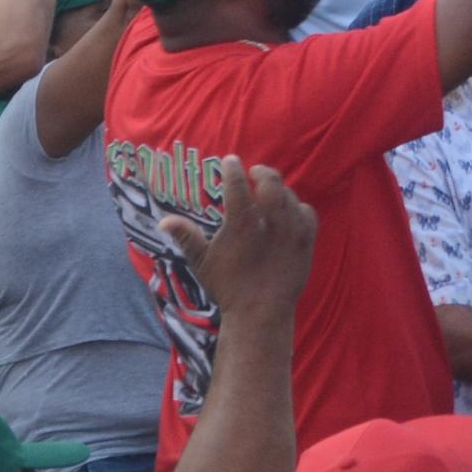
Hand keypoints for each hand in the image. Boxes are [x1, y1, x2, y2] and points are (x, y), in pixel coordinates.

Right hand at [166, 158, 317, 313]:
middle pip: (271, 181)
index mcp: (242, 224)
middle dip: (262, 172)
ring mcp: (292, 229)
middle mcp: (270, 221)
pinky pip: (306, 211)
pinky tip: (288, 211)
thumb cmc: (228, 287)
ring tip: (268, 194)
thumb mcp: (202, 263)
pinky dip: (297, 207)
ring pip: (288, 196)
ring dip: (278, 191)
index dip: (232, 169)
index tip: (230, 160)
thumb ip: (186, 237)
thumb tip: (164, 220)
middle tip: (254, 172)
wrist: (261, 311)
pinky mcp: (307, 239)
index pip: (237, 185)